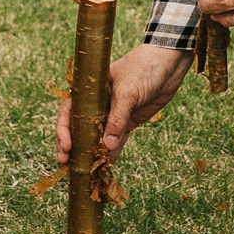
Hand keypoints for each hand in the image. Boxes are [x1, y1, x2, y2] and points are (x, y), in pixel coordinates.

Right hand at [56, 40, 193, 164]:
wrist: (169, 62)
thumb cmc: (143, 68)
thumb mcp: (128, 92)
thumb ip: (117, 119)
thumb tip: (106, 146)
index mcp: (90, 90)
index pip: (69, 111)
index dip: (64, 130)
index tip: (67, 146)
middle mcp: (97, 102)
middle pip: (79, 127)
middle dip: (72, 145)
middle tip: (66, 162)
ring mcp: (112, 113)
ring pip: (97, 136)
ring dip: (91, 152)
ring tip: (85, 171)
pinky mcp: (128, 120)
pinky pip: (116, 140)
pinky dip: (111, 152)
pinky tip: (106, 166)